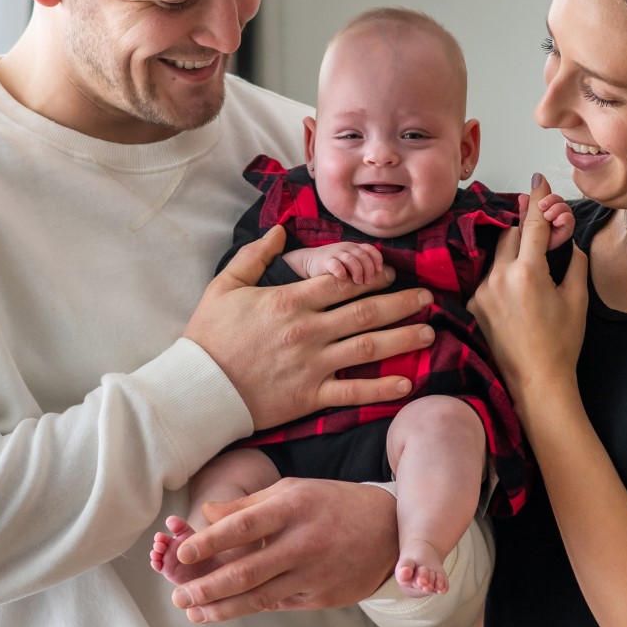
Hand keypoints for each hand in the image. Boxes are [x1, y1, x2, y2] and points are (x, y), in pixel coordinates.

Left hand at [168, 478, 397, 622]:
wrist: (389, 530)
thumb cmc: (334, 504)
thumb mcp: (293, 490)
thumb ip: (248, 504)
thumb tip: (206, 512)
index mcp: (293, 506)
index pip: (244, 526)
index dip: (210, 541)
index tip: (184, 554)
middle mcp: (303, 540)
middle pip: (247, 570)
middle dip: (207, 586)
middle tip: (179, 595)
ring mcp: (314, 572)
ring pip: (259, 596)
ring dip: (222, 608)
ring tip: (195, 612)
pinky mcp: (323, 597)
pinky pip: (280, 604)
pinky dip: (251, 608)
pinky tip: (229, 610)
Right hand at [184, 226, 433, 429]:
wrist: (198, 390)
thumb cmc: (208, 337)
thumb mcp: (225, 286)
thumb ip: (254, 255)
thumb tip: (279, 230)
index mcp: (290, 301)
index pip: (342, 282)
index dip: (371, 276)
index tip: (390, 274)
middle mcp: (308, 330)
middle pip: (365, 311)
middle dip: (400, 303)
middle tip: (427, 299)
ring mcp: (312, 364)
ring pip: (368, 348)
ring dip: (402, 339)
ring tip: (428, 333)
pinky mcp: (310, 396)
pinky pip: (353, 391)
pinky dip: (381, 388)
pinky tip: (406, 383)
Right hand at [284, 242, 385, 283]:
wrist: (308, 261)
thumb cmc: (333, 266)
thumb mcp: (349, 263)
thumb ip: (364, 266)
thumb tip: (385, 278)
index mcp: (354, 247)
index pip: (370, 249)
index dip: (377, 259)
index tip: (379, 271)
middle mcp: (346, 248)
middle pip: (363, 256)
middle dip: (369, 269)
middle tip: (368, 282)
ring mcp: (335, 253)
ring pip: (352, 259)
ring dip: (358, 271)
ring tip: (357, 282)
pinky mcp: (324, 261)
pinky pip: (335, 264)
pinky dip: (341, 272)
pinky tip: (343, 278)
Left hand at [469, 175, 588, 401]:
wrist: (536, 381)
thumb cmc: (561, 343)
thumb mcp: (577, 298)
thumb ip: (572, 261)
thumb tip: (566, 241)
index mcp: (528, 273)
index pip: (533, 224)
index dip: (539, 200)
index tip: (538, 181)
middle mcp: (499, 277)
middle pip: (512, 233)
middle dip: (527, 226)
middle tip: (541, 221)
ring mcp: (482, 291)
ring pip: (498, 254)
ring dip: (514, 250)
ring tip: (532, 259)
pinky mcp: (474, 304)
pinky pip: (488, 275)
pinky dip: (503, 271)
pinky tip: (517, 284)